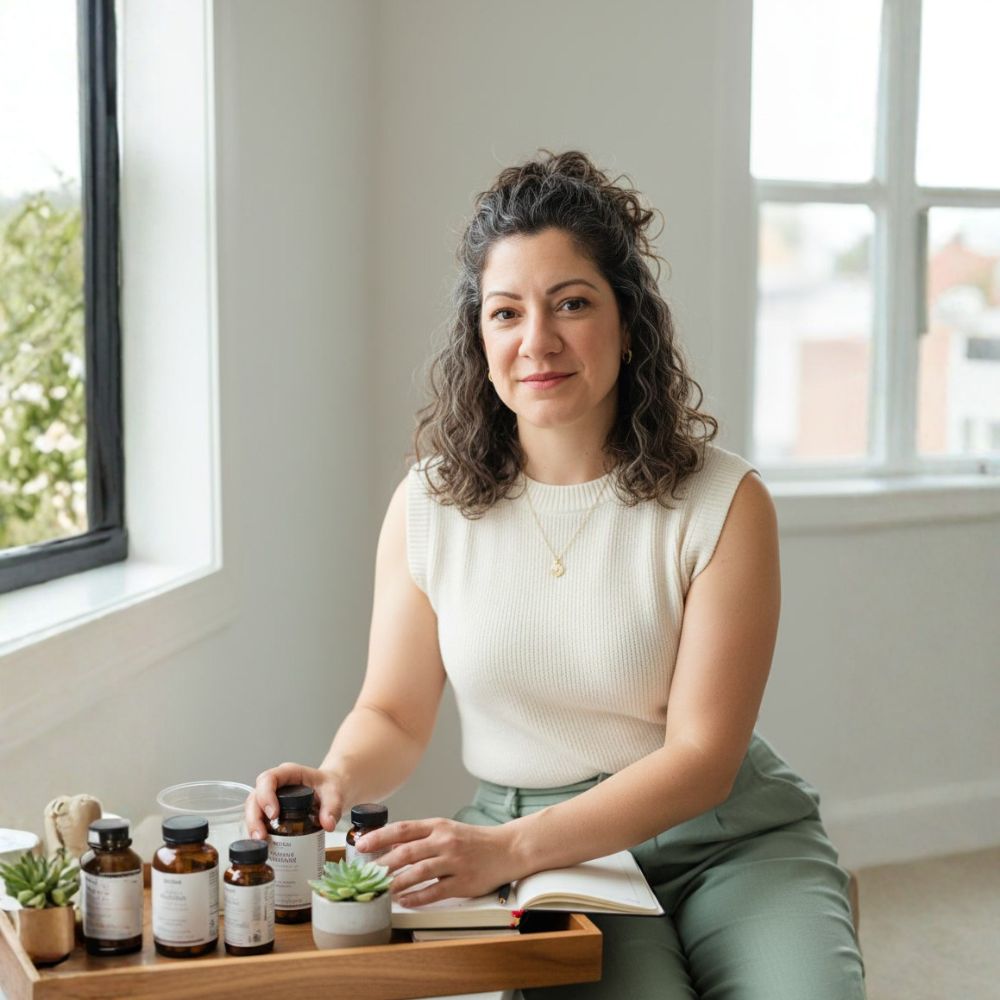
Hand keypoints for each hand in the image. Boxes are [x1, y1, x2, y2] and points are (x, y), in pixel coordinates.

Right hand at [245, 763, 344, 838]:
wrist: (331, 790)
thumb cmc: (329, 786)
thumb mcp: (334, 793)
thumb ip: (332, 807)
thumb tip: (328, 824)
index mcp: (289, 773)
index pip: (269, 779)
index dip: (266, 795)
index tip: (273, 814)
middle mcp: (276, 784)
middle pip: (255, 796)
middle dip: (254, 817)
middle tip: (261, 836)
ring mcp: (271, 797)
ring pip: (253, 808)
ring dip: (253, 826)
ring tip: (261, 843)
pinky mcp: (271, 810)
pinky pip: (259, 819)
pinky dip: (258, 831)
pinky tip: (264, 844)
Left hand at [357, 818, 519, 906]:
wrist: (507, 849)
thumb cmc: (473, 840)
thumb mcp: (447, 829)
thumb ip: (421, 836)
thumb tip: (391, 845)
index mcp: (438, 825)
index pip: (403, 829)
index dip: (379, 837)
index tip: (361, 845)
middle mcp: (444, 841)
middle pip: (406, 852)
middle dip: (382, 864)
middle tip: (366, 874)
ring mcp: (454, 861)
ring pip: (418, 873)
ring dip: (396, 883)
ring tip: (381, 890)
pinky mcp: (463, 882)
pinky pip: (434, 891)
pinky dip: (416, 897)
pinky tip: (404, 900)